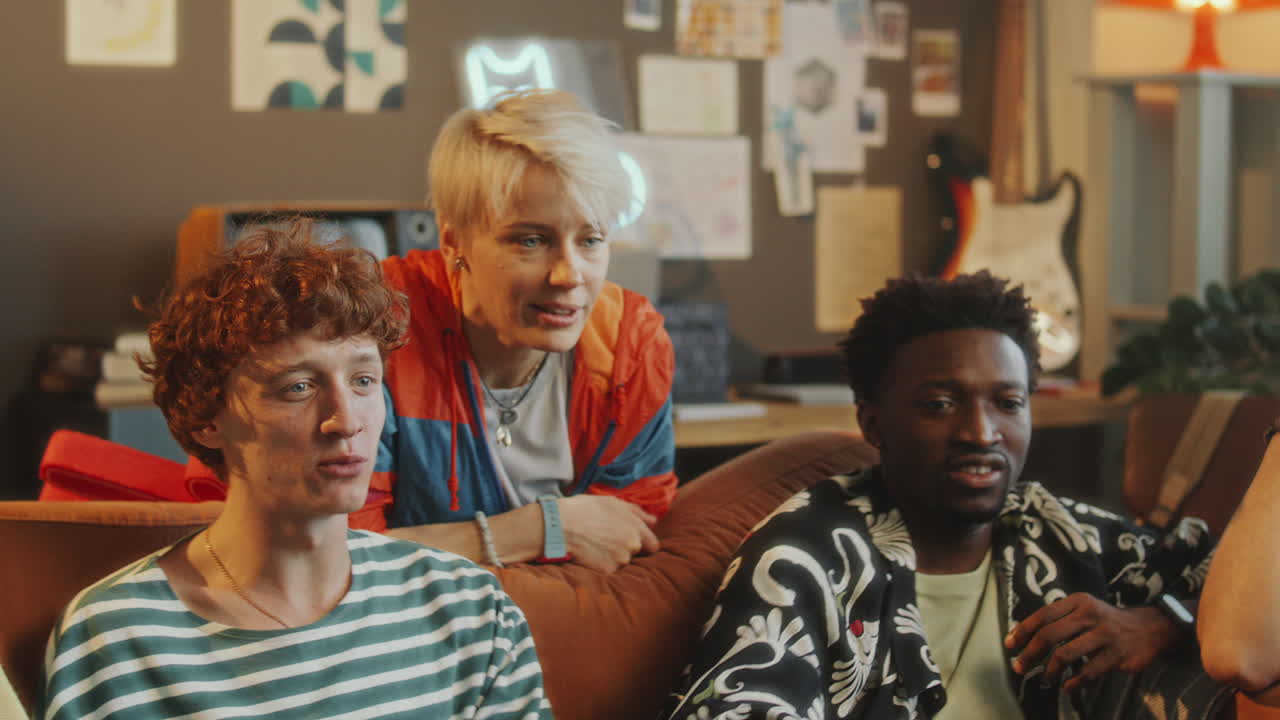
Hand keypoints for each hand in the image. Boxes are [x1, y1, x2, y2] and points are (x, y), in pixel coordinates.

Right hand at [558, 495, 659, 573]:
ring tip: (595, 544)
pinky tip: (590, 553)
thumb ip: (637, 512)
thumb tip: (654, 520)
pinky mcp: (607, 571)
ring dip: (613, 556)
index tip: (629, 540)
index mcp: (636, 528)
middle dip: (626, 549)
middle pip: (637, 554)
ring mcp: (621, 559)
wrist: (560, 526)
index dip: (643, 543)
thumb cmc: (584, 509)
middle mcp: (632, 545)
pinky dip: (601, 564)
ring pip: (622, 562)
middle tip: (607, 540)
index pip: (653, 545)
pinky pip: (609, 570)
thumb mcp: (612, 502)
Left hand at [1005, 592, 1179, 691]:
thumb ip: (1059, 619)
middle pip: (1049, 635)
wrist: (1150, 628)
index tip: (1010, 645)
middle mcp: (1090, 615)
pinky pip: (1088, 672)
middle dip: (1030, 653)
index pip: (1043, 615)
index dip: (1023, 631)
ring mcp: (1105, 635)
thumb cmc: (1106, 621)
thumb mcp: (1084, 610)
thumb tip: (1024, 636)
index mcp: (1078, 601)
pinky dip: (1074, 683)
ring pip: (1066, 654)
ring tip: (1045, 679)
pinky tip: (1067, 687)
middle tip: (1019, 666)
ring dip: (1050, 671)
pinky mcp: (1117, 655)